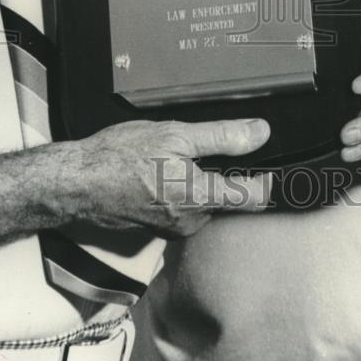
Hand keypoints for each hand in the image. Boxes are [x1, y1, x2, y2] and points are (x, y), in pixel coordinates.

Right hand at [71, 117, 270, 237]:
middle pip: (229, 198)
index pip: (254, 197)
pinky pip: (186, 208)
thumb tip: (260, 132)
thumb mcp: (173, 134)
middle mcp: (191, 220)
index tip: (283, 167)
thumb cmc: (119, 156)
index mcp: (199, 196)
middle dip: (226, 173)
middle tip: (208, 147)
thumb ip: (221, 137)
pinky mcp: (160, 228)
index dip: (272, 181)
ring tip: (178, 156)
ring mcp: (175, 228)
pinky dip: (182, 189)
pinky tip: (163, 171)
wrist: (77, 182)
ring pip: (207, 202)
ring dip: (202, 181)